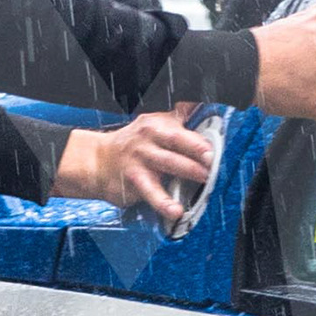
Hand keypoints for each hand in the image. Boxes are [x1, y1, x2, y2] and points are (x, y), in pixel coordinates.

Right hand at [53, 108, 221, 218]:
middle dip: (197, 150)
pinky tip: (176, 210)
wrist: (97, 161)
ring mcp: (140, 159)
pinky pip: (152, 193)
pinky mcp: (134, 181)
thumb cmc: (133, 145)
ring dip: (188, 171)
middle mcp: (148, 139)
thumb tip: (201, 105)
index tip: (217, 146)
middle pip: (177, 141)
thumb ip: (178, 118)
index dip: (200, 138)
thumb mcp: (153, 125)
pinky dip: (164, 203)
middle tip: (214, 159)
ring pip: (167, 164)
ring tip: (205, 179)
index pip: (182, 128)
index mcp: (156, 124)